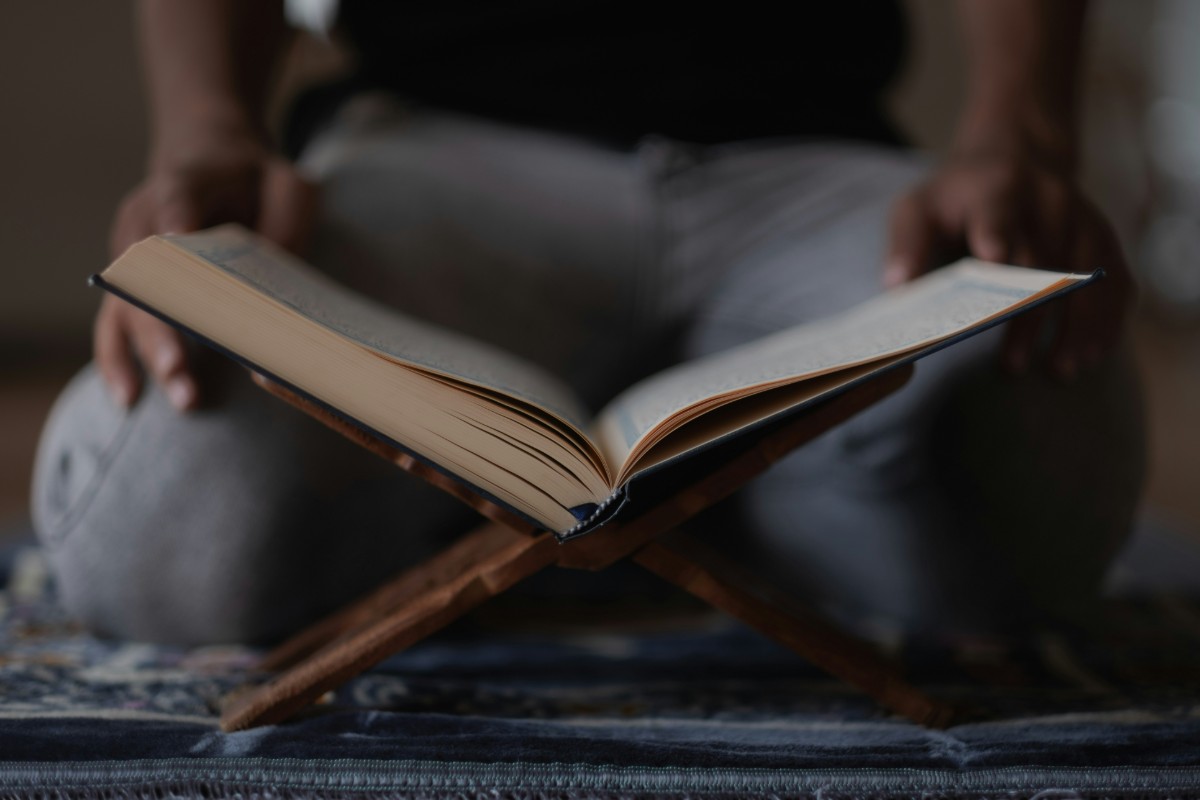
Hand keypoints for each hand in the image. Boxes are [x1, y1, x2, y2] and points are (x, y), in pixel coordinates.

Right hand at [96, 135, 316, 409]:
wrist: (209, 158)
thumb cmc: (254, 178)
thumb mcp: (288, 183)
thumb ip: (285, 217)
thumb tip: (274, 281)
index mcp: (183, 184)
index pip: (176, 203)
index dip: (176, 228)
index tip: (176, 251)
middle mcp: (144, 221)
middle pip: (144, 274)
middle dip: (162, 326)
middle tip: (179, 368)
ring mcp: (130, 256)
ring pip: (126, 305)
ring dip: (147, 354)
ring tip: (179, 396)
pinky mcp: (131, 283)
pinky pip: (116, 321)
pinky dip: (119, 360)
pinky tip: (129, 399)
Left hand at [884, 151, 1134, 379]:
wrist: (1015, 159)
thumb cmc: (955, 200)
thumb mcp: (918, 208)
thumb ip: (907, 245)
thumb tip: (897, 288)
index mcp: (996, 188)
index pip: (996, 212)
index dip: (997, 234)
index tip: (993, 260)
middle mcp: (1048, 200)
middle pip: (1043, 260)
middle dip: (1028, 314)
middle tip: (1010, 364)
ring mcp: (1084, 219)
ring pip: (1088, 275)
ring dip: (1077, 326)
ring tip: (1059, 371)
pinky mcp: (1105, 239)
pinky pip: (1117, 281)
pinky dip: (1107, 320)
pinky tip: (1091, 356)